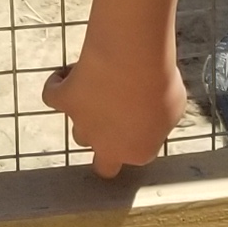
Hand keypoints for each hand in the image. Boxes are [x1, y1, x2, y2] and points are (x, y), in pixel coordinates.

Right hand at [45, 49, 186, 178]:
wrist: (132, 62)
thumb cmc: (160, 83)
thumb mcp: (175, 106)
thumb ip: (161, 120)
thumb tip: (153, 117)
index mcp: (138, 152)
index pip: (136, 151)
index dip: (139, 133)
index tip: (142, 113)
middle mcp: (106, 146)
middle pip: (102, 164)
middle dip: (105, 150)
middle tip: (113, 123)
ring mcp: (82, 126)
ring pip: (78, 132)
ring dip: (87, 115)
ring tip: (98, 85)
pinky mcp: (64, 101)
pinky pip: (52, 96)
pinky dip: (56, 86)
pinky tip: (66, 74)